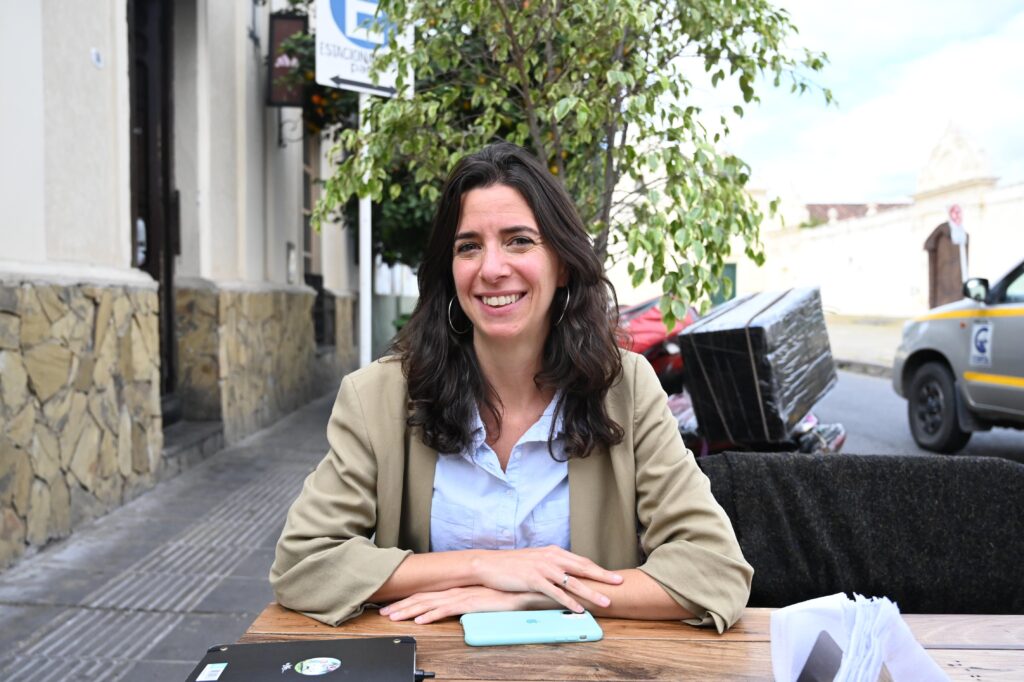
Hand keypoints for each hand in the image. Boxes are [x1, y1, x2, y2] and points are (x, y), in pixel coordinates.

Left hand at [380, 586, 552, 623]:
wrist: (526, 585)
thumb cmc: (509, 591)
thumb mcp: (485, 598)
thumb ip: (472, 602)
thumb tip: (462, 610)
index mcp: (459, 588)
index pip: (428, 594)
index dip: (409, 600)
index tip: (394, 605)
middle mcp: (457, 590)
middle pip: (423, 598)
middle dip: (401, 605)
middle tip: (383, 612)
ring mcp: (463, 595)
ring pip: (429, 603)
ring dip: (409, 610)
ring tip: (393, 617)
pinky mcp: (471, 603)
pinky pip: (447, 610)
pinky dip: (431, 614)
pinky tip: (419, 620)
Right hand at [469, 546, 622, 612]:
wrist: (489, 564)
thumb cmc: (512, 564)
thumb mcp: (536, 560)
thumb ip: (552, 565)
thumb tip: (567, 574)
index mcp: (553, 552)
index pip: (581, 560)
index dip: (598, 569)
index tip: (613, 576)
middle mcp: (551, 558)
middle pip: (582, 568)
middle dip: (602, 577)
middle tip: (619, 583)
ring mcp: (542, 568)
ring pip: (572, 582)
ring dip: (591, 593)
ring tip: (605, 601)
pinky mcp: (533, 580)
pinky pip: (555, 592)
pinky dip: (569, 601)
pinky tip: (579, 609)